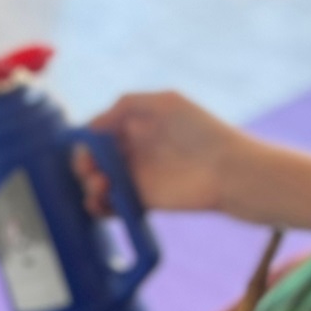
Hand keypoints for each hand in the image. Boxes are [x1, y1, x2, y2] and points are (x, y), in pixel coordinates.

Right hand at [76, 92, 244, 216]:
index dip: (85, 141)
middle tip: (91, 169)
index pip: (97, 133)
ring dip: (88, 185)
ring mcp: (137, 177)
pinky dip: (98, 208)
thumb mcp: (165, 103)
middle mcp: (133, 151)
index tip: (86, 148)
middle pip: (92, 159)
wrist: (228, 170)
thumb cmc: (201, 131)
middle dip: (82, 164)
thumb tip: (91, 125)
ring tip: (102, 185)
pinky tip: (100, 204)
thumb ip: (126, 105)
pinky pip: (111, 207)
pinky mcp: (143, 201)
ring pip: (97, 183)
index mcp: (135, 125)